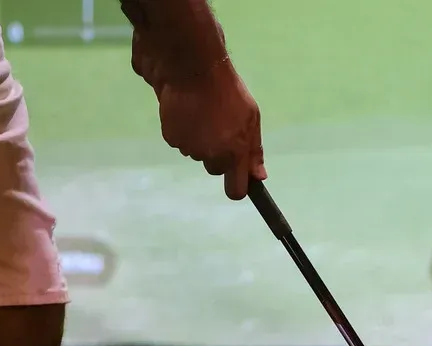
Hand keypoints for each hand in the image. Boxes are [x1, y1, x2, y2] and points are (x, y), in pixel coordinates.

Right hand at [150, 61, 265, 199]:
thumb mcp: (251, 118)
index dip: (237, 187)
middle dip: (218, 155)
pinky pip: (181, 142)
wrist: (193, 69)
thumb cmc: (228, 91)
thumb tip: (259, 177)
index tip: (238, 179)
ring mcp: (190, 149)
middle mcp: (211, 155)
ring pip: (198, 154)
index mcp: (234, 152)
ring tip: (203, 114)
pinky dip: (185, 131)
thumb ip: (254, 150)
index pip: (236, 191)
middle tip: (219, 128)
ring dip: (201, 141)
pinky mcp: (172, 139)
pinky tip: (188, 112)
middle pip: (215, 169)